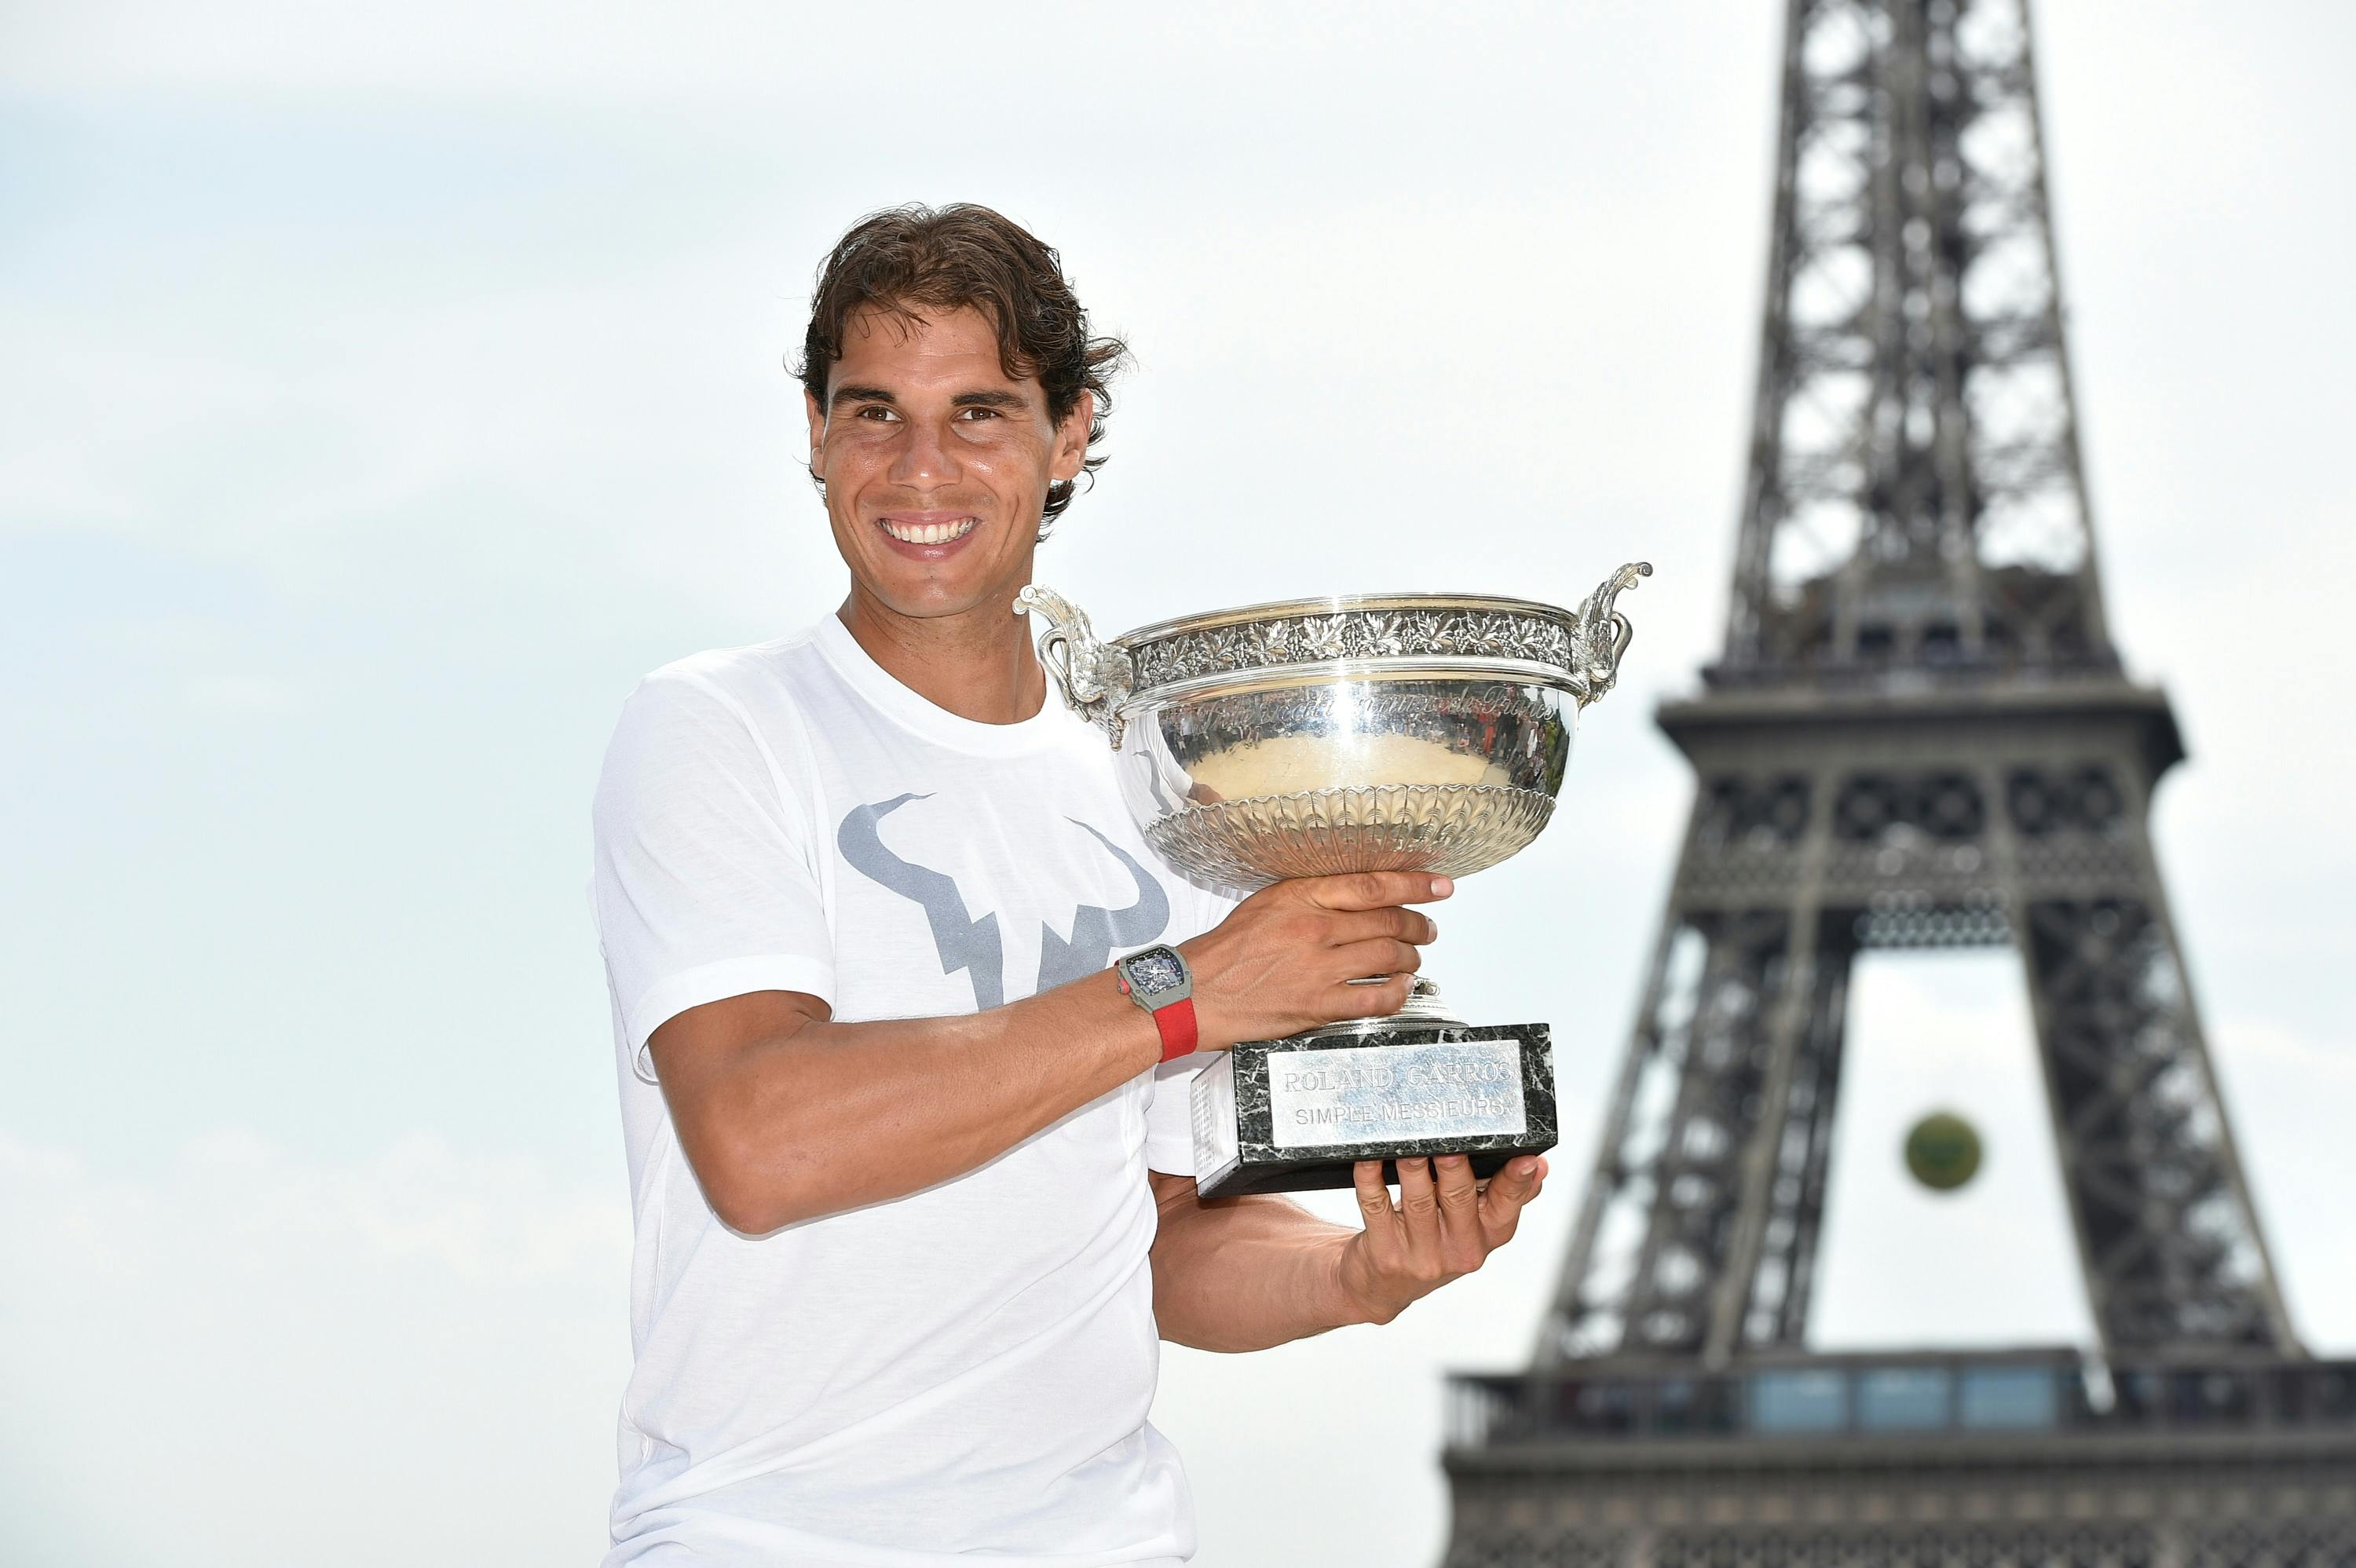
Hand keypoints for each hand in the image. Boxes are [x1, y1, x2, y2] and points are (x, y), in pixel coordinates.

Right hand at [1178, 871, 1449, 1048]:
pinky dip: (1397, 992)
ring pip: (1388, 958)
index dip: (1414, 884)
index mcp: (1301, 896)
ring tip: (1413, 959)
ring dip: (1410, 959)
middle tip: (1427, 928)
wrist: (1195, 992)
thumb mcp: (1266, 903)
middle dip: (1418, 926)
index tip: (1440, 885)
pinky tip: (1401, 987)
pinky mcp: (1318, 1005)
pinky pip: (1375, 998)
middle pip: (1389, 922)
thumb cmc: (1227, 950)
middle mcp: (1314, 928)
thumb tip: (1356, 895)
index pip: (1372, 884)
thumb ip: (1311, 896)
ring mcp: (1318, 969)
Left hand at [1335, 1154, 1546, 1324]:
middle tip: (1447, 1138)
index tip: (1526, 1159)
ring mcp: (1422, 1255)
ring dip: (1412, 1167)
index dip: (1517, 1182)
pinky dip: (1370, 1180)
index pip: (1507, 1205)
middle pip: (1459, 1198)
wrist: (1382, 1285)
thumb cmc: (1433, 1239)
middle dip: (1453, 1165)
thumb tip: (1538, 1165)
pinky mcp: (1385, 1254)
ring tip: (1407, 1142)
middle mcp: (1460, 1249)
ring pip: (1418, 1200)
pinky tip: (1367, 1159)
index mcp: (1489, 1235)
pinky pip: (1376, 1207)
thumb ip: (1503, 1194)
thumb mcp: (1474, 1225)